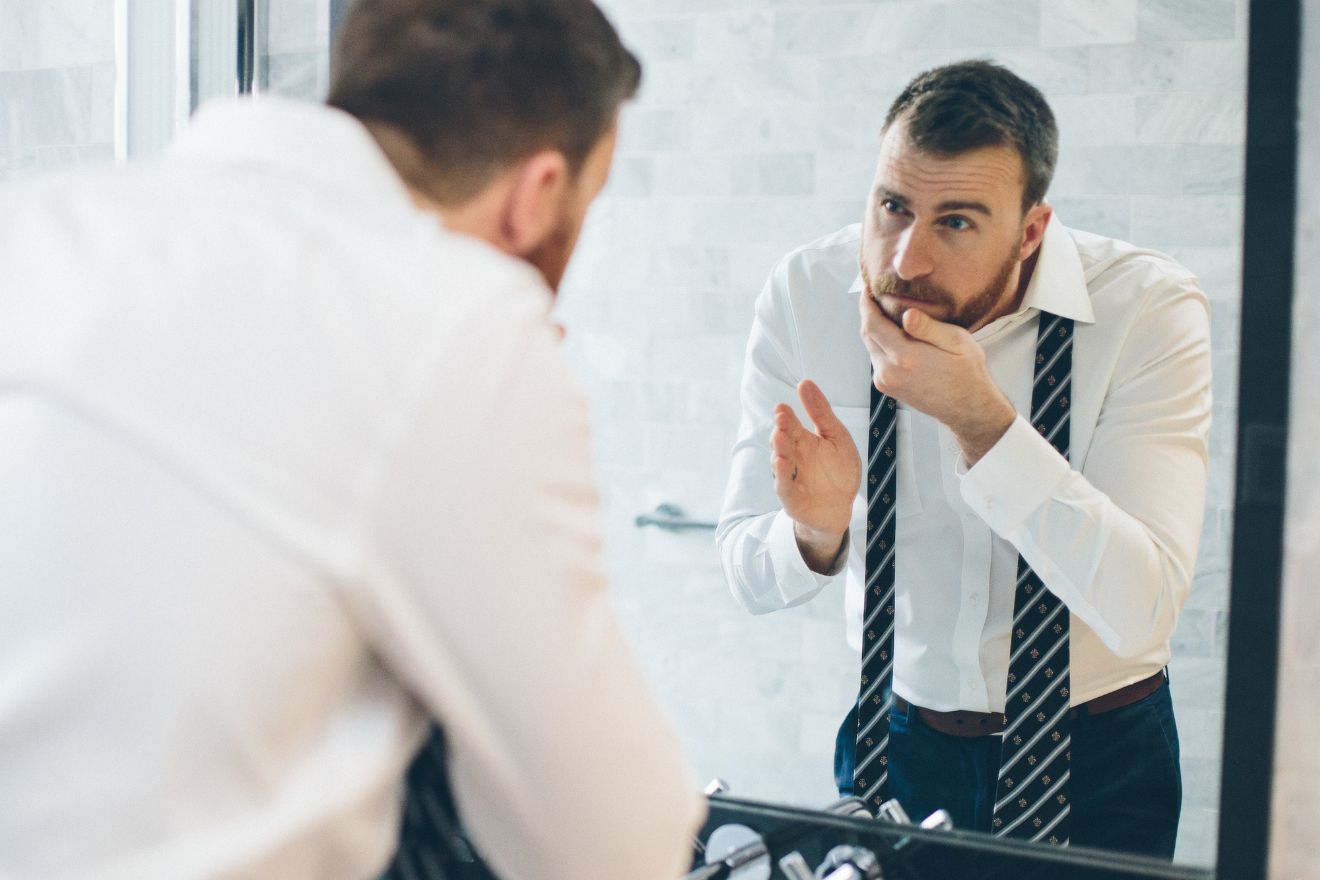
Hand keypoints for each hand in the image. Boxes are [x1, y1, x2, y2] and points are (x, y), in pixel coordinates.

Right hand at [771, 379, 860, 570]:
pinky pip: (783, 485)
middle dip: (781, 430)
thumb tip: (804, 382)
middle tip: (781, 418)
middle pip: (783, 441)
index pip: (790, 425)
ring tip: (780, 438)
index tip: (782, 407)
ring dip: (779, 449)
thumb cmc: (838, 471)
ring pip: (779, 461)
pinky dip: (780, 474)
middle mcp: (792, 457)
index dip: (785, 416)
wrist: (841, 507)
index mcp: (803, 440)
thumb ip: (821, 413)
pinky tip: (780, 462)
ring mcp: (789, 476)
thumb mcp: (836, 437)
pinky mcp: (790, 496)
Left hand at [858, 294, 1015, 465]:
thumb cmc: (966, 372)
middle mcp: (889, 371)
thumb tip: (907, 314)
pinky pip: (876, 359)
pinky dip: (881, 344)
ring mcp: (885, 381)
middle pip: (867, 335)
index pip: (872, 324)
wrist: (967, 407)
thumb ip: (929, 327)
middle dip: (869, 314)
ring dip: (875, 330)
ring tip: (888, 314)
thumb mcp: (957, 342)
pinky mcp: (887, 387)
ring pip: (871, 347)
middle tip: (877, 297)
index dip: (866, 304)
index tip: (868, 289)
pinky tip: (896, 337)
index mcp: (905, 356)